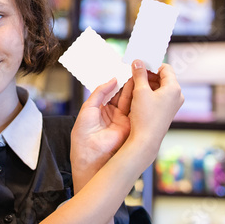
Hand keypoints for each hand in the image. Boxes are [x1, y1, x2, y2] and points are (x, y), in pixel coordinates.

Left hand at [70, 78, 131, 193]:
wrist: (90, 153)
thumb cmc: (83, 133)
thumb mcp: (88, 107)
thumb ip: (100, 92)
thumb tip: (112, 79)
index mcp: (100, 110)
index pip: (110, 93)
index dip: (116, 82)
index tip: (123, 70)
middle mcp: (112, 115)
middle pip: (122, 95)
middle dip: (127, 83)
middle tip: (134, 70)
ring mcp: (122, 120)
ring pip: (129, 101)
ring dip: (134, 89)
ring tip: (138, 74)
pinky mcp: (130, 126)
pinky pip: (134, 110)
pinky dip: (138, 99)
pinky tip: (141, 87)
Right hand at [127, 60, 183, 154]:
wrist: (146, 140)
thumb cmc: (145, 116)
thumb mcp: (140, 91)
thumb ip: (139, 74)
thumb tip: (138, 61)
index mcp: (174, 88)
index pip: (165, 68)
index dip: (152, 64)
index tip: (139, 65)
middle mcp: (177, 95)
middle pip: (163, 77)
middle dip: (148, 74)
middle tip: (134, 74)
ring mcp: (173, 104)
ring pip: (160, 87)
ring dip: (147, 84)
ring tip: (133, 85)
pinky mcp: (167, 111)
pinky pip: (159, 97)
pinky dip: (149, 93)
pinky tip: (137, 96)